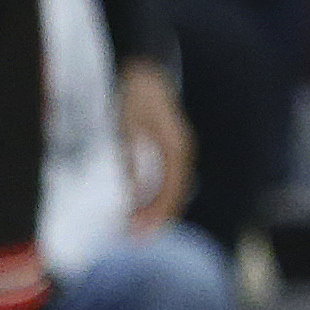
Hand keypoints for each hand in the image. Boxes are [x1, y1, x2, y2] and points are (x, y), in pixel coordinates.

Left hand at [116, 59, 193, 235]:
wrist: (144, 71)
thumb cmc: (133, 97)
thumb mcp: (126, 130)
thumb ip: (130, 163)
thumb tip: (131, 197)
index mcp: (175, 149)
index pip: (170, 190)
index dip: (155, 213)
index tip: (136, 231)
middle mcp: (183, 152)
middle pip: (175, 194)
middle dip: (157, 218)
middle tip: (136, 239)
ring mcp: (179, 150)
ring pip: (172, 189)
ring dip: (156, 209)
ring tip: (137, 227)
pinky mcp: (171, 149)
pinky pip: (167, 179)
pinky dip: (156, 195)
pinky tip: (141, 206)